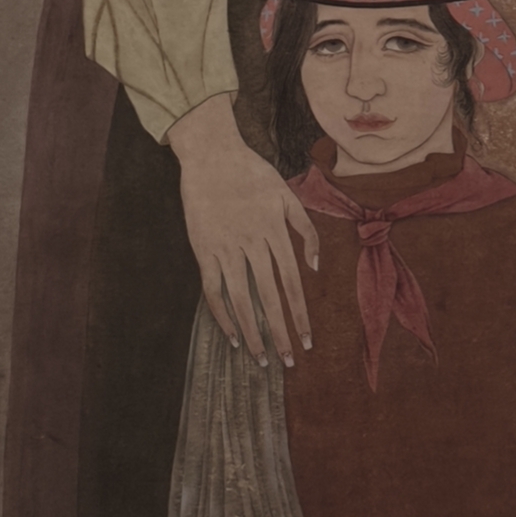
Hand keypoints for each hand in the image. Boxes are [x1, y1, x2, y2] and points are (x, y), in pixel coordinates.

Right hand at [169, 96, 318, 365]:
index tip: (307, 340)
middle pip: (269, 297)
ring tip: (261, 358)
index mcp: (275, 233)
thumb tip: (313, 269)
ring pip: (241, 299)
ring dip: (252, 331)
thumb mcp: (288, 196)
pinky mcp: (203, 249)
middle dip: (281, 332)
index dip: (300, 315)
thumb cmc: (254, 174)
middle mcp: (252, 244)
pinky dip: (222, 314)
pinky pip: (213, 289)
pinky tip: (233, 336)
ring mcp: (225, 248)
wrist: (212, 155)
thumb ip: (305, 231)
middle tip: (288, 361)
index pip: (292, 285)